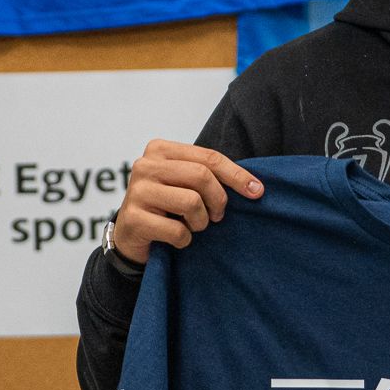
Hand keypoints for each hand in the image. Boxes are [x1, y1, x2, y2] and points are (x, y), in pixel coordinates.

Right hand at [110, 139, 263, 264]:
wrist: (131, 234)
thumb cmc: (167, 206)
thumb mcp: (186, 183)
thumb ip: (210, 175)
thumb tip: (255, 186)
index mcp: (160, 149)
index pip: (209, 158)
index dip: (237, 175)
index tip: (257, 191)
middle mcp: (145, 165)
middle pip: (201, 177)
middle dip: (218, 200)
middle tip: (217, 216)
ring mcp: (136, 191)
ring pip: (191, 202)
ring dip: (201, 222)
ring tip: (193, 225)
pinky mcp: (133, 218)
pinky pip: (177, 230)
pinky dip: (184, 239)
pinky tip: (176, 238)